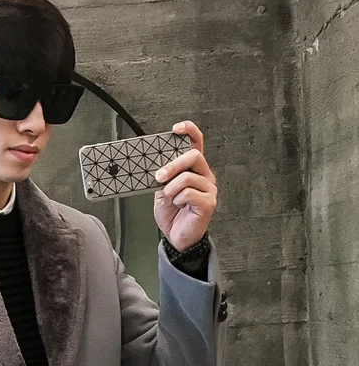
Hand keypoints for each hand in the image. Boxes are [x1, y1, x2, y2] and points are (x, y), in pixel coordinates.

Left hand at [153, 120, 217, 250]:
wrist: (175, 236)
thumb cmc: (171, 212)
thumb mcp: (162, 189)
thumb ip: (164, 175)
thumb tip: (156, 164)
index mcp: (194, 169)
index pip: (197, 143)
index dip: (189, 131)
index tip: (176, 129)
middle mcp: (205, 175)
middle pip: (193, 156)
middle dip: (172, 165)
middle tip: (159, 177)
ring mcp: (209, 188)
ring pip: (187, 177)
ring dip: (170, 189)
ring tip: (169, 199)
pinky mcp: (209, 202)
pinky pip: (188, 193)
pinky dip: (177, 200)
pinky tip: (178, 206)